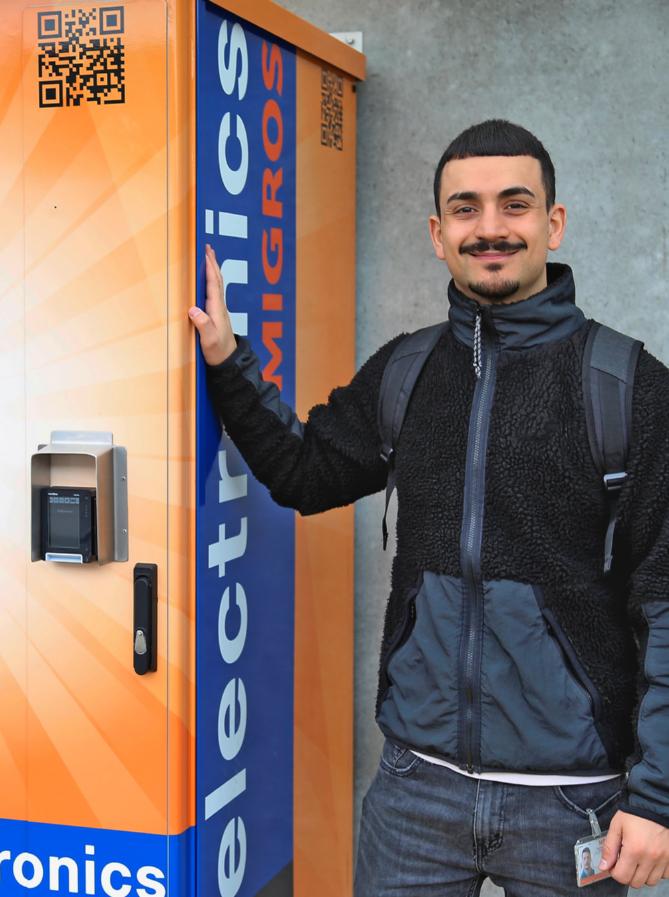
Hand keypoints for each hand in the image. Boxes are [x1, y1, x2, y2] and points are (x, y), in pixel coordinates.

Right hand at [188, 244, 236, 365]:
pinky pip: (214, 292)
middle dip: (212, 263)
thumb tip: (193, 309)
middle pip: (217, 280)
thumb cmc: (218, 352)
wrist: (228, 362)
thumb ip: (203, 325)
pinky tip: (208, 281)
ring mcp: (219, 310)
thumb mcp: (209, 340)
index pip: (213, 284)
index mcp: (216, 309)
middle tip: (208, 248)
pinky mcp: (216, 315)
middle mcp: (219, 307)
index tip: (206, 254)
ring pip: (216, 285)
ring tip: (208, 258)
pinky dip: (211, 281)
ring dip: (212, 270)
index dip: (209, 268)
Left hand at [600, 810, 668, 887]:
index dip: (614, 872)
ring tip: (638, 861)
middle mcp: (650, 858)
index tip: (614, 864)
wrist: (656, 806)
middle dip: (627, 874)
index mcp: (634, 849)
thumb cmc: (636, 814)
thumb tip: (603, 866)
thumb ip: (609, 847)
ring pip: (650, 881)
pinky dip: (656, 872)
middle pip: (636, 882)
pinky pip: (663, 876)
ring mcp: (663, 860)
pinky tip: (650, 860)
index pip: (622, 876)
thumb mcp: (617, 825)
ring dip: (642, 875)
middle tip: (625, 862)